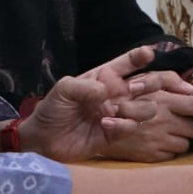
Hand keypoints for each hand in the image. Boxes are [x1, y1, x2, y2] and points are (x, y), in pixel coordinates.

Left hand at [19, 47, 160, 161]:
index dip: (139, 57)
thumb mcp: (64, 89)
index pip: (127, 64)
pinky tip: (105, 124)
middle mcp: (116, 95)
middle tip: (134, 87)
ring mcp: (117, 115)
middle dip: (150, 82)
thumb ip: (84, 86)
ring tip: (118, 109)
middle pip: (147, 84)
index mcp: (105, 78)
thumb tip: (106, 91)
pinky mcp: (114, 135)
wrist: (42, 140)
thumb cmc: (53, 108)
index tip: (148, 53)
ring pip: (147, 108)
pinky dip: (123, 125)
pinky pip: (131, 127)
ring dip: (137, 107)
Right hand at [96, 85, 192, 161]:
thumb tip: (191, 88)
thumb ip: (168, 80)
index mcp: (165, 100)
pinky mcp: (151, 156)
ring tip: (186, 134)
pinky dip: (172, 148)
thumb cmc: (123, 98)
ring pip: (187, 143)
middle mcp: (164, 121)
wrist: (95, 124)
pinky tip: (166, 141)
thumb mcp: (144, 81)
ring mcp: (158, 140)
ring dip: (189, 140)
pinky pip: (172, 154)